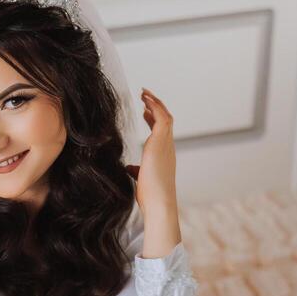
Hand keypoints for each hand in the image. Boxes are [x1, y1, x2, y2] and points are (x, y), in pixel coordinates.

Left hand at [126, 88, 176, 214]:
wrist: (158, 202)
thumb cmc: (150, 195)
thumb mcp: (141, 179)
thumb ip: (136, 171)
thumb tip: (128, 168)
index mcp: (164, 155)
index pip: (161, 131)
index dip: (153, 119)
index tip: (144, 110)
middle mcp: (168, 147)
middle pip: (165, 120)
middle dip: (156, 106)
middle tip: (144, 95)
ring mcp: (166, 144)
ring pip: (165, 116)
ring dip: (155, 103)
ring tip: (144, 92)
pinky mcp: (161, 142)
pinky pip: (161, 118)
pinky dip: (154, 107)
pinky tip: (145, 100)